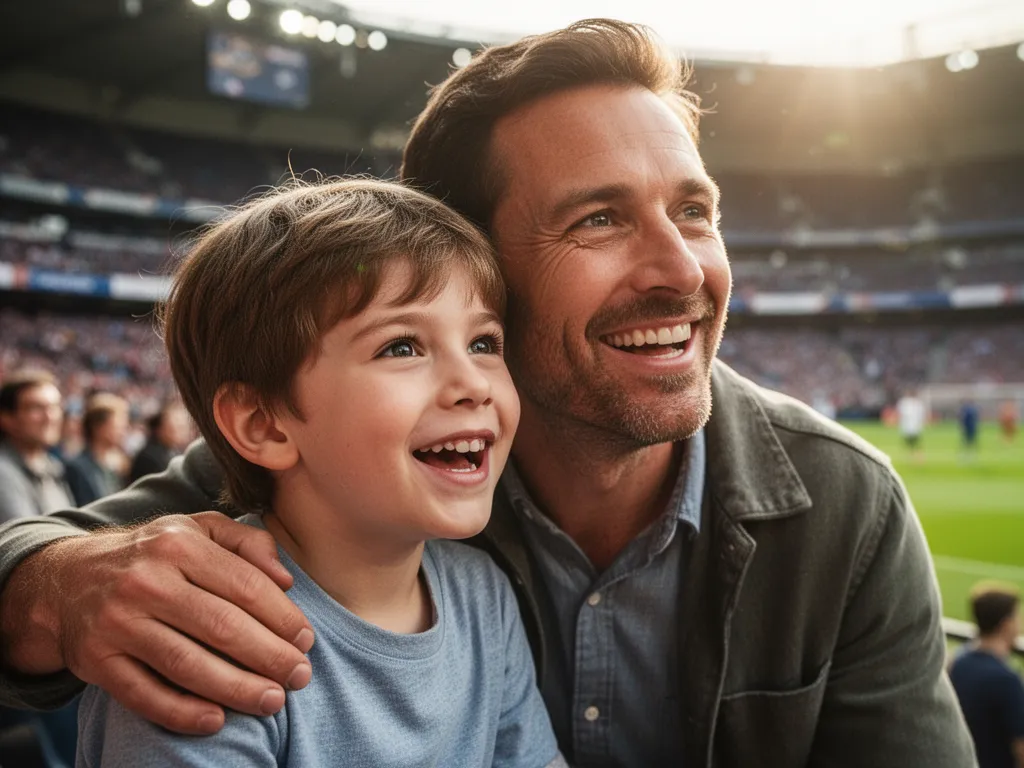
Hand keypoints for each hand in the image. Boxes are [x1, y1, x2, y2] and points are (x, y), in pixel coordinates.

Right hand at [3, 512, 313, 733]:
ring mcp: (118, 622)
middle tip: (300, 677)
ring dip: (236, 688)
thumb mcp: (198, 529)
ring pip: (187, 664)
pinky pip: (143, 694)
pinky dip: (180, 712)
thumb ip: (248, 543)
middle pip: (222, 627)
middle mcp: (147, 581)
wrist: (67, 578)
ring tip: (272, 701)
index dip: (282, 617)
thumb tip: (286, 579)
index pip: (245, 586)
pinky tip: (216, 721)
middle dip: (269, 656)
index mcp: (179, 545)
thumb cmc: (154, 554)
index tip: (307, 641)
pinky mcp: (96, 660)